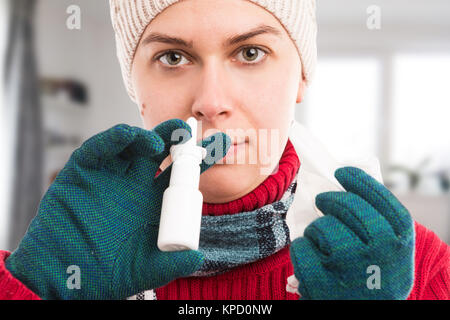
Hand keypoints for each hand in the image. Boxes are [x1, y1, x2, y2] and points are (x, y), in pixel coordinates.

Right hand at [6, 119, 230, 299]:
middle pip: (162, 153)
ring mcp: (110, 175)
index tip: (222, 145)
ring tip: (163, 141)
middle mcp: (135, 184)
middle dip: (177, 139)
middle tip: (190, 130)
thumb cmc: (106, 274)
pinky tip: (131, 138)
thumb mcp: (146, 269)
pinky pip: (101, 147)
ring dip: (149, 136)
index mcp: (154, 203)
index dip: (202, 160)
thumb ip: (173, 263)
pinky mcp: (84, 169)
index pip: (183, 176)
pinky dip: (116, 139)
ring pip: (133, 145)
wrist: (63, 275)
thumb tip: (201, 255)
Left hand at [290, 166, 414, 299]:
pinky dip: (302, 249)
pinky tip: (312, 259)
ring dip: (316, 229)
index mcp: (400, 242)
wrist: (363, 315)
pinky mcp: (319, 279)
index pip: (380, 200)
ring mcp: (348, 265)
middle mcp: (378, 250)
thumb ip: (381, 226)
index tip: (342, 172)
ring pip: (321, 226)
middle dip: (330, 199)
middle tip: (322, 200)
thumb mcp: (392, 257)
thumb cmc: (374, 281)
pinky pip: (301, 246)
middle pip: (348, 207)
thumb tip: (351, 188)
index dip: (360, 182)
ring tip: (322, 243)